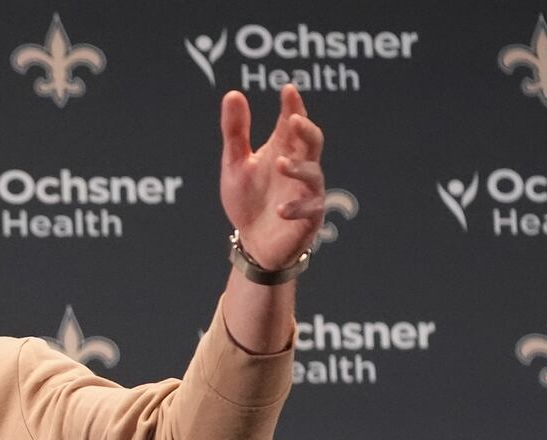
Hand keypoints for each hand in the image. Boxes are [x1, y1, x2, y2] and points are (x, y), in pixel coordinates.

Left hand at [219, 83, 325, 270]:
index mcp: (283, 150)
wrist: (252, 243)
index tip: (288, 90)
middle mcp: (299, 167)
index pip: (292, 123)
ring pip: (313, 174)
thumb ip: (236, 132)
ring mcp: (307, 192)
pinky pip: (309, 210)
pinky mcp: (308, 219)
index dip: (292, 106)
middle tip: (294, 119)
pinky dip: (296, 207)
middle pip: (312, 142)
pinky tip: (280, 209)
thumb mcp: (235, 164)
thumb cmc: (248, 200)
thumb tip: (233, 94)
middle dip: (306, 130)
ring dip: (298, 167)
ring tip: (279, 164)